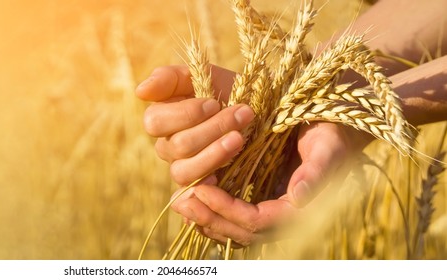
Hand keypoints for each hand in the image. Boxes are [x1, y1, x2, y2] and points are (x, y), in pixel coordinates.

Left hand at [136, 65, 371, 245]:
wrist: (333, 128)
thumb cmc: (332, 134)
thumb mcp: (327, 146)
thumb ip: (315, 171)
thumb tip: (299, 197)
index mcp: (299, 209)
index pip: (257, 221)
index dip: (228, 209)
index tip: (202, 189)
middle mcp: (282, 217)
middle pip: (240, 232)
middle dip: (210, 218)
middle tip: (181, 201)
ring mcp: (270, 213)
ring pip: (233, 230)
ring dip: (206, 220)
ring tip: (179, 203)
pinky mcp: (259, 203)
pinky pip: (232, 219)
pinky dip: (211, 214)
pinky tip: (192, 200)